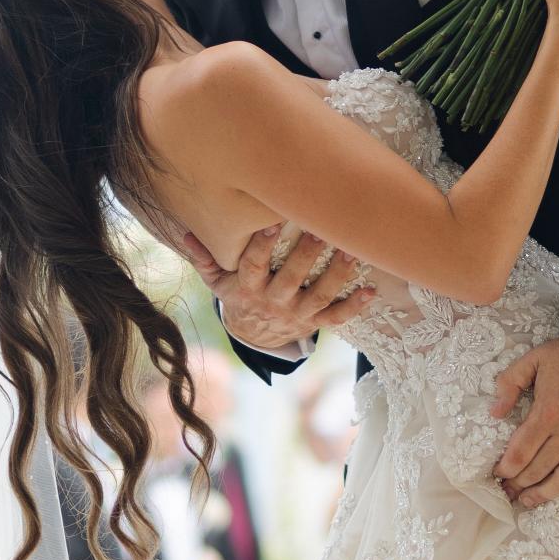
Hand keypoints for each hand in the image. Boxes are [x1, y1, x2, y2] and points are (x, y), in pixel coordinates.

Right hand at [178, 225, 376, 356]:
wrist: (255, 334)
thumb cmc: (238, 294)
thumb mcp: (217, 281)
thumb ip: (205, 258)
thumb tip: (186, 234)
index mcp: (249, 289)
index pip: (254, 267)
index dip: (262, 248)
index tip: (272, 224)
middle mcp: (274, 302)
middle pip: (291, 279)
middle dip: (307, 255)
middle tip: (322, 228)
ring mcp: (297, 314)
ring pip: (319, 296)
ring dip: (336, 275)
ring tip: (351, 250)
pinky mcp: (315, 322)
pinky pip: (337, 318)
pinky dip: (355, 306)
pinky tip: (372, 291)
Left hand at [491, 332, 558, 518]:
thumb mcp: (535, 358)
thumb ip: (510, 383)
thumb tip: (494, 412)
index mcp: (549, 413)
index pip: (519, 454)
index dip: (505, 469)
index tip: (498, 474)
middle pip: (537, 471)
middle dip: (517, 484)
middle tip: (507, 491)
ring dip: (542, 496)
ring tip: (527, 502)